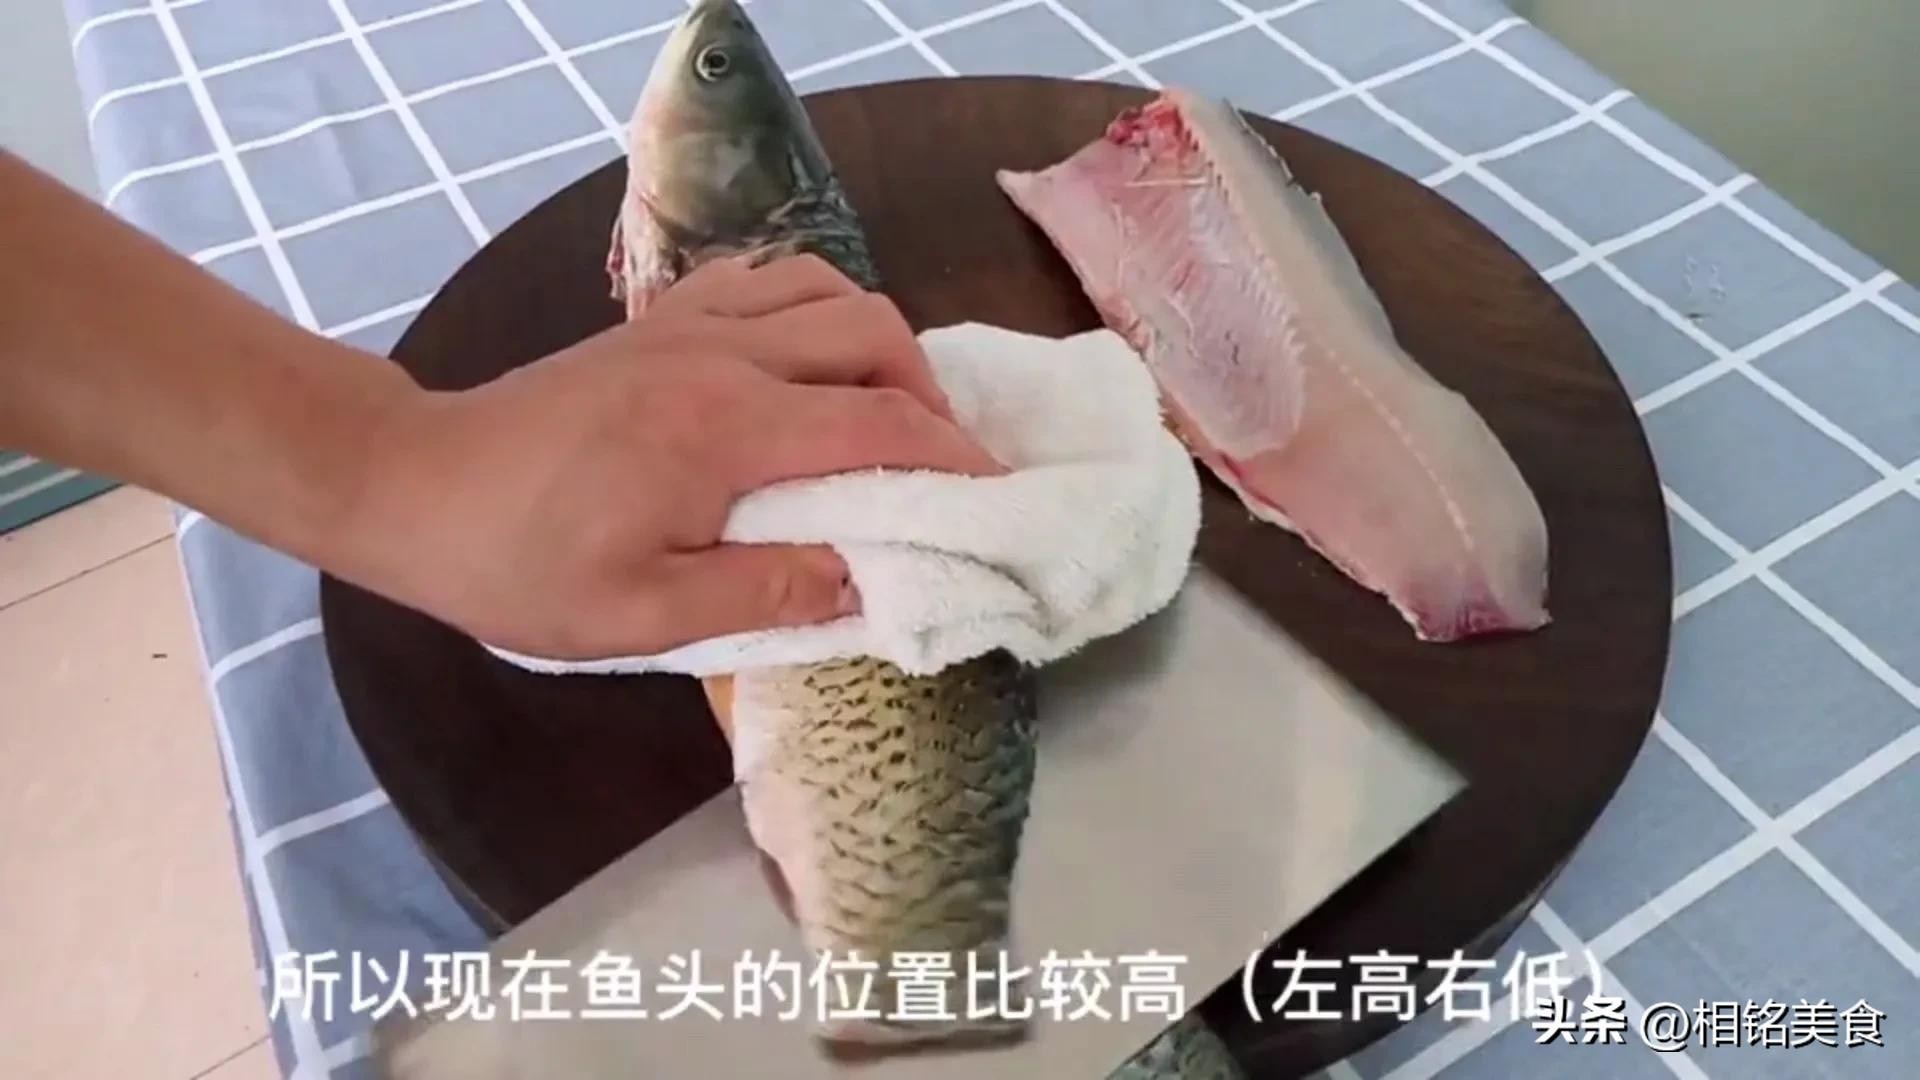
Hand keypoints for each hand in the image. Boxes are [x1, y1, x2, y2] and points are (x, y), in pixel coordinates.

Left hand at [347, 254, 1000, 660]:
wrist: (413, 486)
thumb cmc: (520, 565)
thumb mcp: (640, 616)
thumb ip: (763, 595)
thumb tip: (863, 583)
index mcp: (725, 430)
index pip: (878, 423)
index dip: (955, 458)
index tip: (995, 495)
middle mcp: (720, 355)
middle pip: (871, 332)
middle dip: (930, 391)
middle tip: (939, 460)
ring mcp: (685, 324)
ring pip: (825, 288)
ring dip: (878, 341)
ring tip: (885, 408)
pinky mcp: (655, 318)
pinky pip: (764, 278)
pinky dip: (813, 307)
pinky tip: (809, 361)